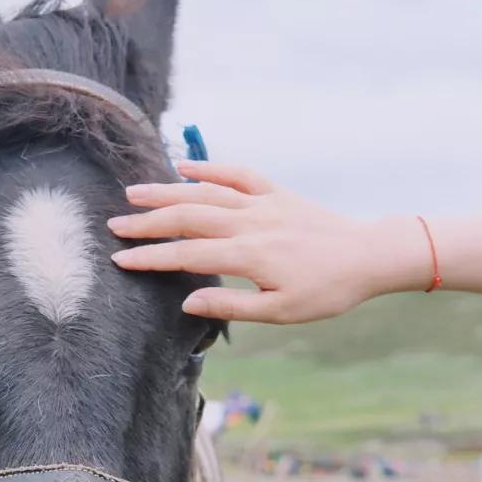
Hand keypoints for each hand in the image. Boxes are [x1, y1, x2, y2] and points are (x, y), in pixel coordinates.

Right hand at [108, 163, 428, 321]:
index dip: (151, 257)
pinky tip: (184, 168)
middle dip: (148, 222)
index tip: (120, 260)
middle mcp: (251, 223)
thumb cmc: (327, 291)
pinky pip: (238, 175)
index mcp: (249, 256)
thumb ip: (232, 305)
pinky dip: (210, 169)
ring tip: (134, 193)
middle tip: (113, 225)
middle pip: (188, 218)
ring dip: (167, 192)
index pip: (187, 255)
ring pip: (206, 193)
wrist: (369, 256)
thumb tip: (188, 301)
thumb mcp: (281, 312)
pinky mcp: (276, 194)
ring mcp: (263, 204)